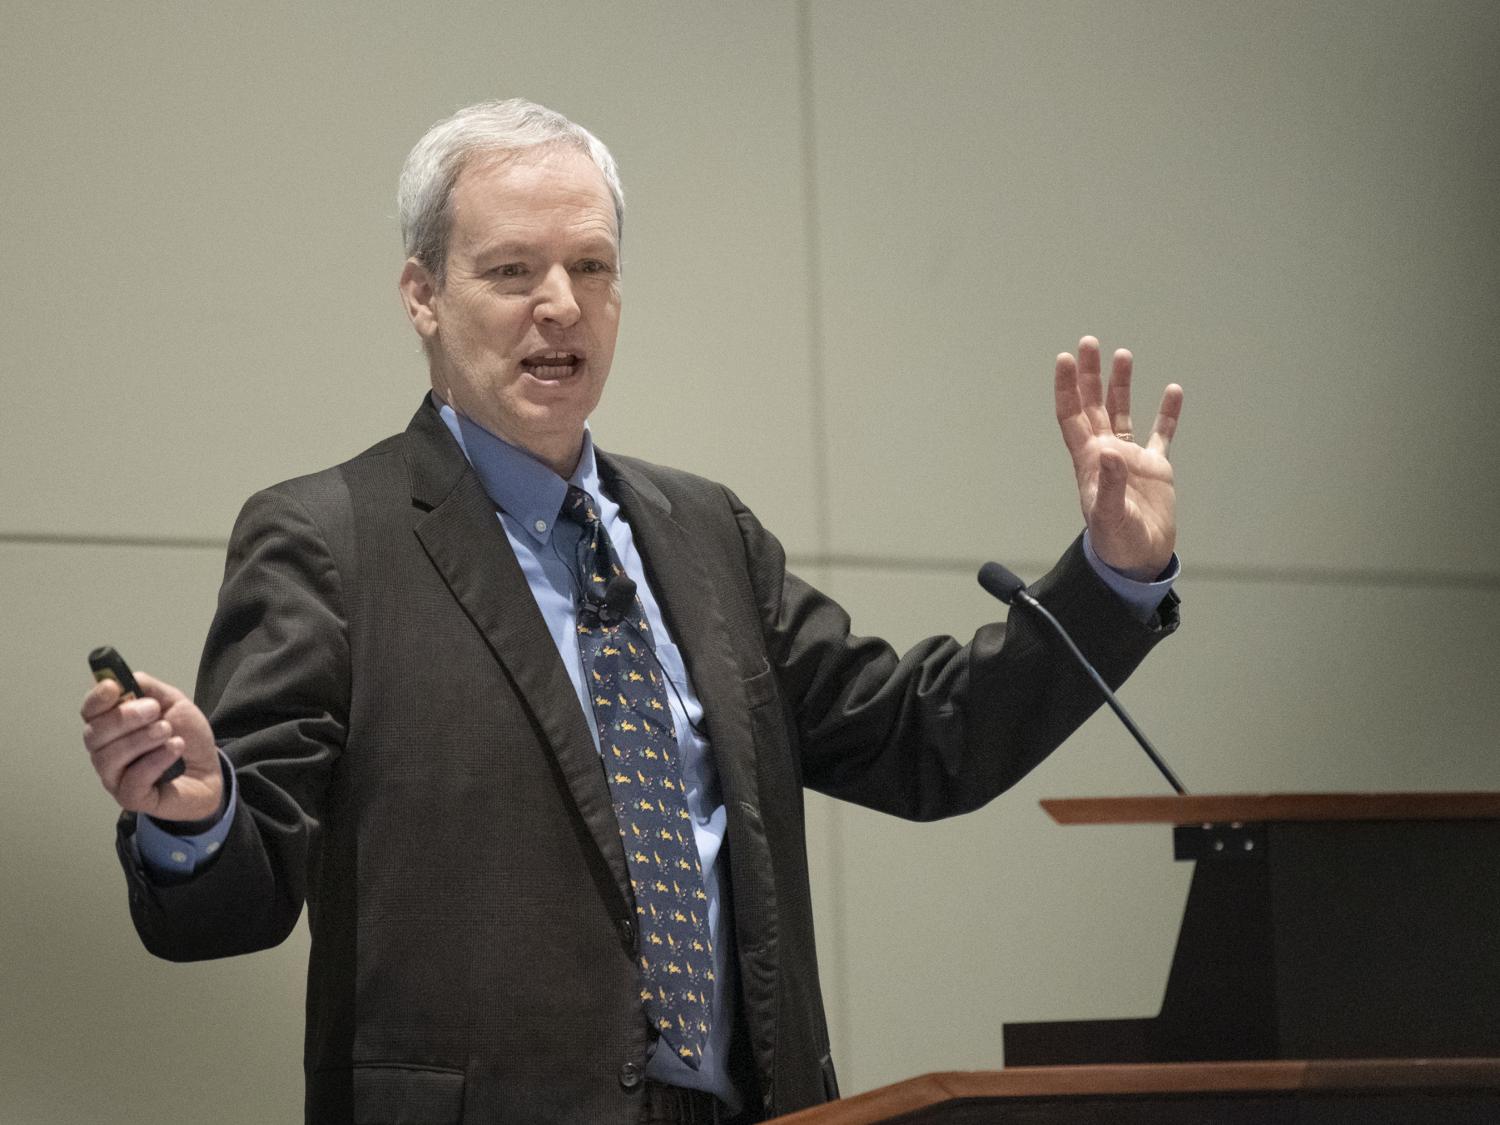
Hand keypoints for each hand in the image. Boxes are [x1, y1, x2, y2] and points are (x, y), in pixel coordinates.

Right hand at [81, 671, 223, 821]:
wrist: (209, 771)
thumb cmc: (186, 737)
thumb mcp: (174, 703)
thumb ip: (150, 689)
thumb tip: (125, 677)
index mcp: (111, 726)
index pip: (89, 712)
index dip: (97, 699)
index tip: (114, 687)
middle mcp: (105, 752)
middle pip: (94, 734)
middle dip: (123, 718)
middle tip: (154, 709)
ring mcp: (115, 777)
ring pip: (109, 757)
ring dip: (141, 739)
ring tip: (168, 731)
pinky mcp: (130, 797)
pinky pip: (132, 781)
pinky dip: (155, 761)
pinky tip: (175, 749)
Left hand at [1054, 336, 1182, 578]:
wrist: (1139, 560)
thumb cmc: (1116, 542)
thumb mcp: (1109, 516)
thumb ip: (1109, 485)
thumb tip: (1109, 452)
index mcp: (1088, 460)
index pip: (1072, 415)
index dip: (1067, 387)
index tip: (1066, 358)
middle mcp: (1106, 453)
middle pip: (1093, 405)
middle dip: (1089, 374)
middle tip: (1090, 342)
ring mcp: (1130, 459)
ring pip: (1122, 412)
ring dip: (1121, 385)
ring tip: (1122, 355)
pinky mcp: (1155, 468)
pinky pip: (1160, 434)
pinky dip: (1166, 413)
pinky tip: (1172, 391)